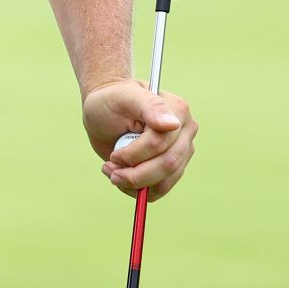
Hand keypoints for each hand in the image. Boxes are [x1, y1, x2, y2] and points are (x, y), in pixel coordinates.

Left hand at [82, 78, 196, 199]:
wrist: (103, 110)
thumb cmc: (110, 101)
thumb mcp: (123, 98)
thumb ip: (150, 106)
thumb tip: (173, 124)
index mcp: (178, 112)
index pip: (161, 144)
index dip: (134, 154)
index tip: (113, 156)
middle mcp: (185, 133)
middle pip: (167, 165)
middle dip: (135, 174)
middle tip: (109, 169)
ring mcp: (181, 152)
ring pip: (165, 182)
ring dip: (134, 183)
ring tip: (112, 171)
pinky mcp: (173, 168)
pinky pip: (160, 189)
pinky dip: (137, 189)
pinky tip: (120, 175)